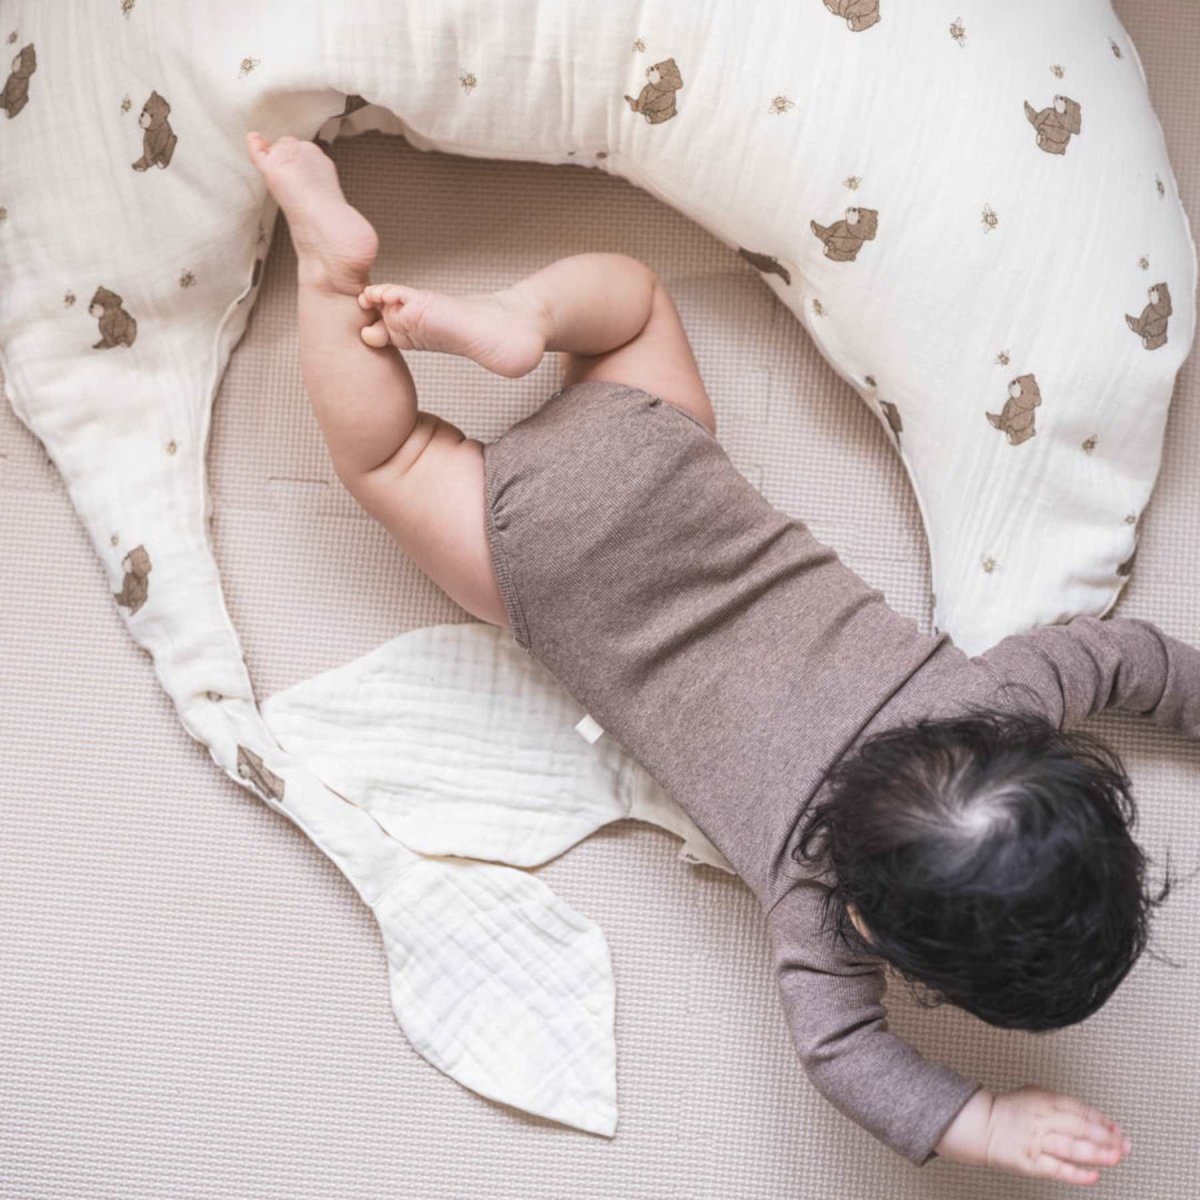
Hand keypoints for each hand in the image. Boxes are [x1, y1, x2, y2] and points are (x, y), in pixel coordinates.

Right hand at [936, 1086, 1130, 1185]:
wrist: (981, 1125)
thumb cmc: (1010, 1111)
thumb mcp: (1035, 1095)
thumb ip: (1061, 1104)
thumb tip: (1092, 1117)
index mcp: (1044, 1101)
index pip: (1080, 1110)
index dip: (1102, 1121)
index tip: (1118, 1130)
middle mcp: (1042, 1121)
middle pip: (1080, 1128)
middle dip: (1106, 1138)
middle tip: (1125, 1146)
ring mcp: (1036, 1142)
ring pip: (1071, 1148)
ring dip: (1096, 1154)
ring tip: (1115, 1158)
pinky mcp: (1031, 1162)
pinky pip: (1057, 1169)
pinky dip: (1076, 1173)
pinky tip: (1092, 1175)